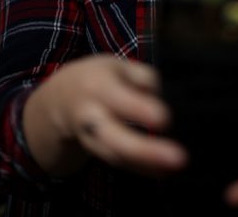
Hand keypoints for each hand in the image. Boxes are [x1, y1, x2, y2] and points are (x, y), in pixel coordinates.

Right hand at [23, 55, 187, 176]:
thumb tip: (159, 100)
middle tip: (179, 158)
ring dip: (147, 164)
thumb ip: (143, 78)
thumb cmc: (97, 78)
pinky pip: (120, 163)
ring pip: (116, 156)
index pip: (119, 100)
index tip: (164, 119)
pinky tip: (164, 171)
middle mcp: (91, 116)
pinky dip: (142, 168)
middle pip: (114, 137)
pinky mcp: (98, 153)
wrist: (58, 100)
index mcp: (98, 87)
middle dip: (144, 150)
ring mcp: (91, 139)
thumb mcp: (117, 65)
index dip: (140, 110)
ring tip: (175, 166)